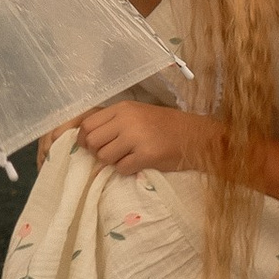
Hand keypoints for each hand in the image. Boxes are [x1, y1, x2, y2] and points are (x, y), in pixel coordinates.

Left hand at [71, 97, 216, 180]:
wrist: (195, 136)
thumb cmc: (164, 126)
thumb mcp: (136, 114)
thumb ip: (113, 121)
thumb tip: (85, 136)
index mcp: (122, 108)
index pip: (87, 124)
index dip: (83, 138)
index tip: (89, 147)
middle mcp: (126, 120)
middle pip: (92, 141)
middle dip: (97, 153)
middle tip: (111, 155)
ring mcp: (136, 137)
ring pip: (104, 157)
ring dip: (113, 162)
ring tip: (127, 157)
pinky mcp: (146, 155)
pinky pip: (121, 168)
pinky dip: (127, 170)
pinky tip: (138, 163)